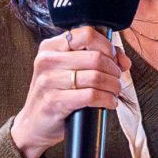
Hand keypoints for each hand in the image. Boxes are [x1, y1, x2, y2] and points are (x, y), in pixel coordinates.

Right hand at [13, 28, 129, 157]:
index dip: (107, 46)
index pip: (86, 34)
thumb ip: (94, 57)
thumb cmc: (55, 94)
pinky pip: (90, 96)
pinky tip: (109, 103)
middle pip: (95, 57)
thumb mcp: (68, 70)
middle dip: (113, 70)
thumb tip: (123, 60)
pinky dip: (106, 100)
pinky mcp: (54, 102)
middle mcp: (47, 60)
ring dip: (112, 86)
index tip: (114, 59)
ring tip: (114, 92)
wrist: (34, 123)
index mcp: (50, 47)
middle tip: (116, 80)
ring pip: (95, 77)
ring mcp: (48, 81)